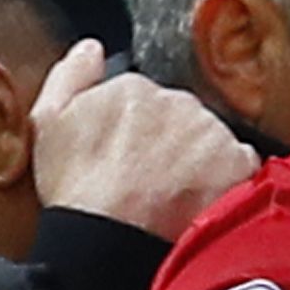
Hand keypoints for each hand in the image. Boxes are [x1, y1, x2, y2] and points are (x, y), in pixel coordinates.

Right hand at [29, 38, 257, 239]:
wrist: (109, 241)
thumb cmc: (76, 193)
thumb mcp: (48, 126)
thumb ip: (71, 78)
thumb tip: (91, 48)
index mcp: (133, 88)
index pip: (146, 102)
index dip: (138, 135)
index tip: (130, 161)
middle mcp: (176, 101)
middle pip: (183, 120)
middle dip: (172, 147)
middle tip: (153, 185)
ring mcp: (210, 132)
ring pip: (212, 142)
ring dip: (200, 165)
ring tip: (176, 201)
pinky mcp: (236, 163)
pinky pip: (241, 166)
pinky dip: (227, 184)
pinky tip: (202, 205)